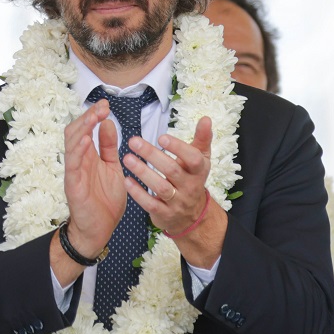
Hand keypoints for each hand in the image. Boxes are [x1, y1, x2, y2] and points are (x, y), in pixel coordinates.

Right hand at [56, 100, 131, 286]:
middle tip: (102, 106)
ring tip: (93, 117)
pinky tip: (86, 140)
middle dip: (87, 117)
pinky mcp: (73, 186)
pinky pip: (72, 166)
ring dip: (82, 129)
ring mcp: (74, 172)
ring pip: (72, 145)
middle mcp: (79, 161)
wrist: (101, 228)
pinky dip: (78, 151)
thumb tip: (108, 123)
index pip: (86, 130)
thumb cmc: (106, 200)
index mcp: (89, 156)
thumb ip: (109, 147)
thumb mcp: (112, 168)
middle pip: (75, 132)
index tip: (106, 104)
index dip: (93, 116)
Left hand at [122, 117, 227, 268]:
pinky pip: (151, 204)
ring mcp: (178, 202)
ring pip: (161, 187)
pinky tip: (127, 181)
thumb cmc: (192, 179)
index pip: (193, 159)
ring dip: (143, 172)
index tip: (161, 137)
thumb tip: (206, 118)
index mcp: (200, 171)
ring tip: (127, 158)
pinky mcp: (165, 214)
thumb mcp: (200, 160)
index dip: (179, 148)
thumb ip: (201, 139)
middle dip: (152, 155)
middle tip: (134, 141)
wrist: (192, 215)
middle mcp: (191, 186)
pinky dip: (138, 193)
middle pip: (173, 170)